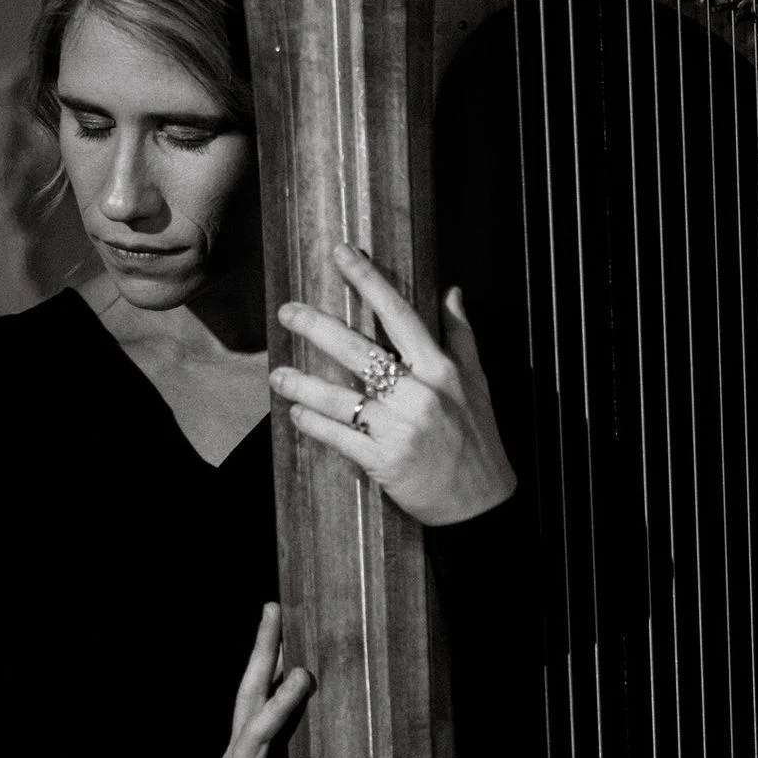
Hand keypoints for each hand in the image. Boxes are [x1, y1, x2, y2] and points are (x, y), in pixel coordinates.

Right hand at [191, 603, 324, 757]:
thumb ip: (275, 740)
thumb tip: (298, 702)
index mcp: (241, 744)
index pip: (252, 686)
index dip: (262, 648)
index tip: (273, 608)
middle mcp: (236, 755)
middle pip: (247, 694)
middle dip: (260, 653)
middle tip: (276, 616)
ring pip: (256, 735)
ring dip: (279, 704)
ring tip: (304, 676)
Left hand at [269, 243, 516, 526]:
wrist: (481, 504)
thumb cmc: (477, 438)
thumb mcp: (476, 383)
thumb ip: (461, 335)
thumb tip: (452, 290)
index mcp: (440, 369)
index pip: (399, 314)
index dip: (368, 281)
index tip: (342, 253)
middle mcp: (420, 393)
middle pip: (360, 350)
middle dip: (317, 327)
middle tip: (287, 311)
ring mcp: (400, 428)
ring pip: (340, 397)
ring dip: (302, 383)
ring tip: (276, 373)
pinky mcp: (384, 462)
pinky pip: (340, 437)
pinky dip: (315, 424)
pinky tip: (295, 413)